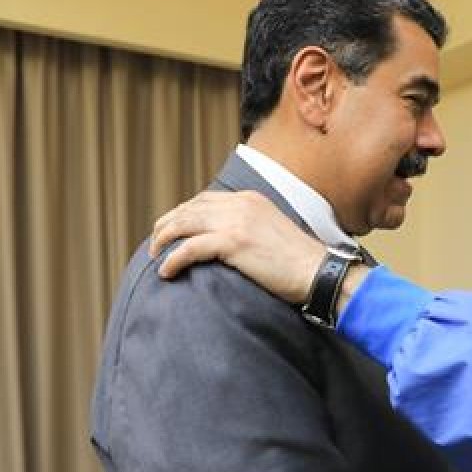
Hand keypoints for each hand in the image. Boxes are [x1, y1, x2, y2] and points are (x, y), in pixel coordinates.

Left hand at [150, 190, 325, 303]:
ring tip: (154, 255)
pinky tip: (165, 271)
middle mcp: (241, 205)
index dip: (183, 213)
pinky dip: (173, 259)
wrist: (318, 272)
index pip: (205, 199)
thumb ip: (250, 227)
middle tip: (155, 242)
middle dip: (167, 224)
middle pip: (190, 209)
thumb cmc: (300, 262)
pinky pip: (190, 248)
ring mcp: (237, 222)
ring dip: (164, 239)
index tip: (172, 228)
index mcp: (251, 200)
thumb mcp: (273, 231)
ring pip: (185, 223)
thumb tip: (227, 242)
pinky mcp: (233, 242)